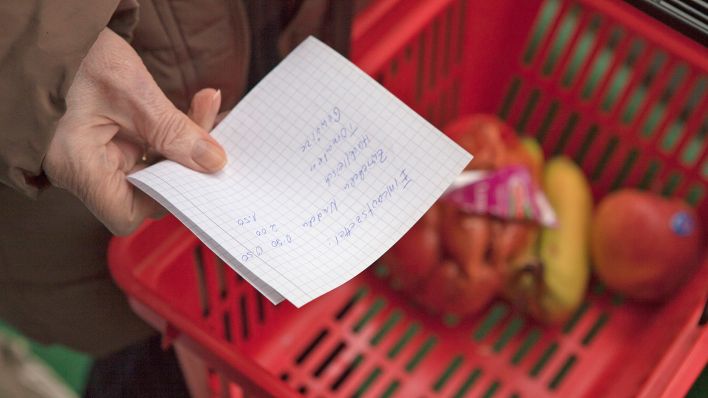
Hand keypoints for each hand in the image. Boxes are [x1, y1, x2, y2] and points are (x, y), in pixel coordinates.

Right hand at [43, 28, 226, 234]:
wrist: (51, 28)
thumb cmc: (78, 55)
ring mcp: (93, 156)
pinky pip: (146, 149)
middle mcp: (82, 169)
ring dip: (183, 142)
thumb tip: (213, 162)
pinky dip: (170, 133)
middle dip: (185, 161)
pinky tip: (194, 106)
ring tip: (205, 105)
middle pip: (146, 190)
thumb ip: (173, 130)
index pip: (127, 213)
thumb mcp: (131, 90)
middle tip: (212, 126)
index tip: (196, 170)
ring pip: (151, 168)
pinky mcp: (105, 141)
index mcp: (77, 166)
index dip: (166, 198)